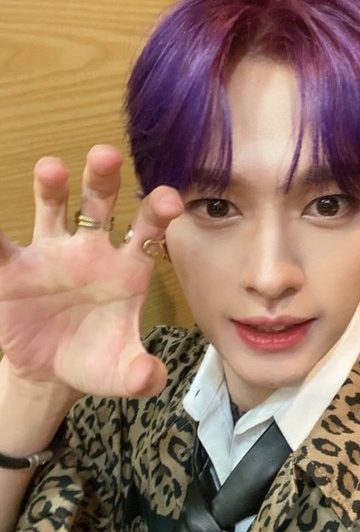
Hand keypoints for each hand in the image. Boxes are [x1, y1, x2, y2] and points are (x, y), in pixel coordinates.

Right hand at [0, 145, 182, 399]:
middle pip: (100, 205)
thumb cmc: (96, 361)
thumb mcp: (121, 373)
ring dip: (52, 187)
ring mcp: (53, 253)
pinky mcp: (15, 267)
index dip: (157, 214)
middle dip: (103, 179)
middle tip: (107, 154)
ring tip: (51, 168)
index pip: (146, 233)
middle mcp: (92, 250)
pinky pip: (1, 245)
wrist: (53, 370)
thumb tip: (150, 376)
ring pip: (53, 209)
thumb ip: (141, 375)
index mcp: (127, 269)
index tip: (170, 198)